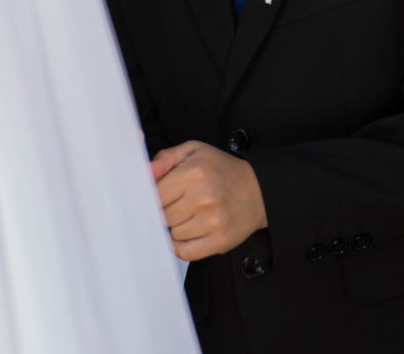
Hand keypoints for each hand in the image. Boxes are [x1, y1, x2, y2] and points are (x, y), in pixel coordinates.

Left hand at [151, 140, 267, 260]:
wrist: (259, 190)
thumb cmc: (223, 170)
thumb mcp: (194, 151)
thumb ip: (165, 159)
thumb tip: (145, 172)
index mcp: (194, 172)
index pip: (155, 194)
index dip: (155, 196)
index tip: (163, 194)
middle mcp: (204, 197)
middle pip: (163, 216)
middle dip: (167, 210)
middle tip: (180, 203)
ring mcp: (213, 221)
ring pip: (173, 234)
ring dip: (177, 227)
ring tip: (192, 214)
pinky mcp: (220, 241)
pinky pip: (185, 252)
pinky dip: (183, 245)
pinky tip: (190, 232)